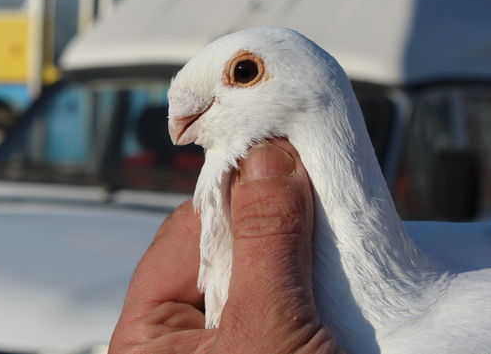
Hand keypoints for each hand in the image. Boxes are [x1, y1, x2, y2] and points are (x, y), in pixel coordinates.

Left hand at [109, 139, 341, 353]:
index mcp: (150, 339)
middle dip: (271, 218)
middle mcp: (184, 338)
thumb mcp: (266, 330)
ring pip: (262, 268)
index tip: (275, 156)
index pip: (181, 236)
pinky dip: (316, 276)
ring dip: (299, 246)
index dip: (229, 195)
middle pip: (224, 249)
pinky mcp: (278, 344)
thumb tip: (266, 158)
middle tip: (313, 184)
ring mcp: (233, 340)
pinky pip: (291, 295)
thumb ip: (264, 243)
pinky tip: (341, 257)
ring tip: (331, 218)